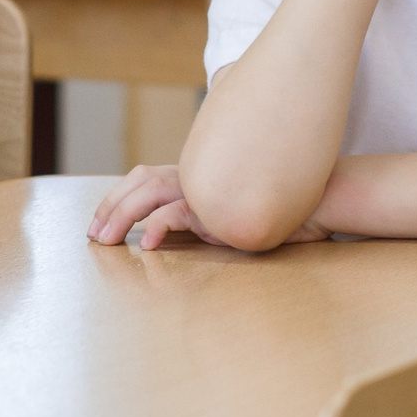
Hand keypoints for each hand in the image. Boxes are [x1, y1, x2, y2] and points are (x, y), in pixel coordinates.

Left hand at [87, 164, 331, 250]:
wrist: (323, 200)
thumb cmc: (282, 209)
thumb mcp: (235, 211)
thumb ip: (210, 214)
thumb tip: (183, 230)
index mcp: (198, 174)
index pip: (146, 176)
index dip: (118, 195)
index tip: (100, 220)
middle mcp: (199, 177)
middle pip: (140, 183)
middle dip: (110, 207)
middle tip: (93, 234)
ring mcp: (209, 189)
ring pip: (151, 194)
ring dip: (122, 216)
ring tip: (106, 240)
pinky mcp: (222, 207)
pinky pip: (182, 213)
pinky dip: (161, 225)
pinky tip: (149, 242)